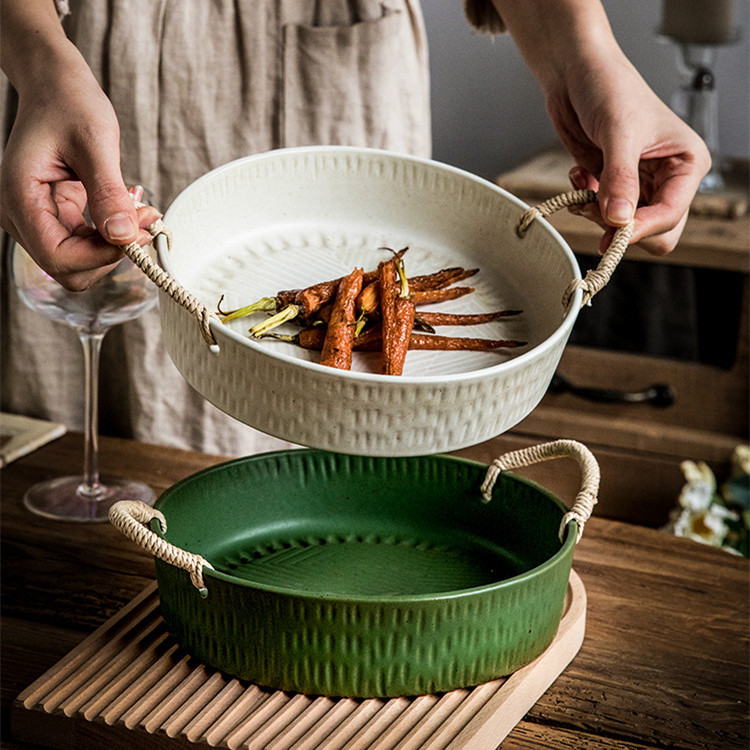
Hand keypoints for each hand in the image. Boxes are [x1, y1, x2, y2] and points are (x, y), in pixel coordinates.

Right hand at [0, 41, 158, 289]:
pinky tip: (128, 211)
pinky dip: (111, 237)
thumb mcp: (96, 143)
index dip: (100, 257)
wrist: (56, 86)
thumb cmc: (70, 103)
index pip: (57, 257)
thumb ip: (108, 194)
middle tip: (144, 222)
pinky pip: (85, 246)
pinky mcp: (54, 218)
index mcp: (20, 196)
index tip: (135, 235)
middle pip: (68, 269)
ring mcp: (36, 219)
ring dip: (114, 247)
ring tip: (140, 213)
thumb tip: (123, 238)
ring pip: (79, 263)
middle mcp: (21, 215)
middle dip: (110, 254)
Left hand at [546, 50, 710, 254]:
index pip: (672, 214)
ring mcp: (639, 185)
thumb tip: (620, 220)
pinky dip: (585, 204)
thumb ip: (621, 179)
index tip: (614, 232)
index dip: (643, 228)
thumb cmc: (609, 88)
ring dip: (598, 214)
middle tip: (595, 207)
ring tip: (583, 185)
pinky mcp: (613, 186)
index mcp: (687, 163)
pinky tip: (579, 176)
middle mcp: (668, 179)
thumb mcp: (618, 132)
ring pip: (625, 227)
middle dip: (622, 226)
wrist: (576, 75)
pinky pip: (601, 215)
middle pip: (655, 232)